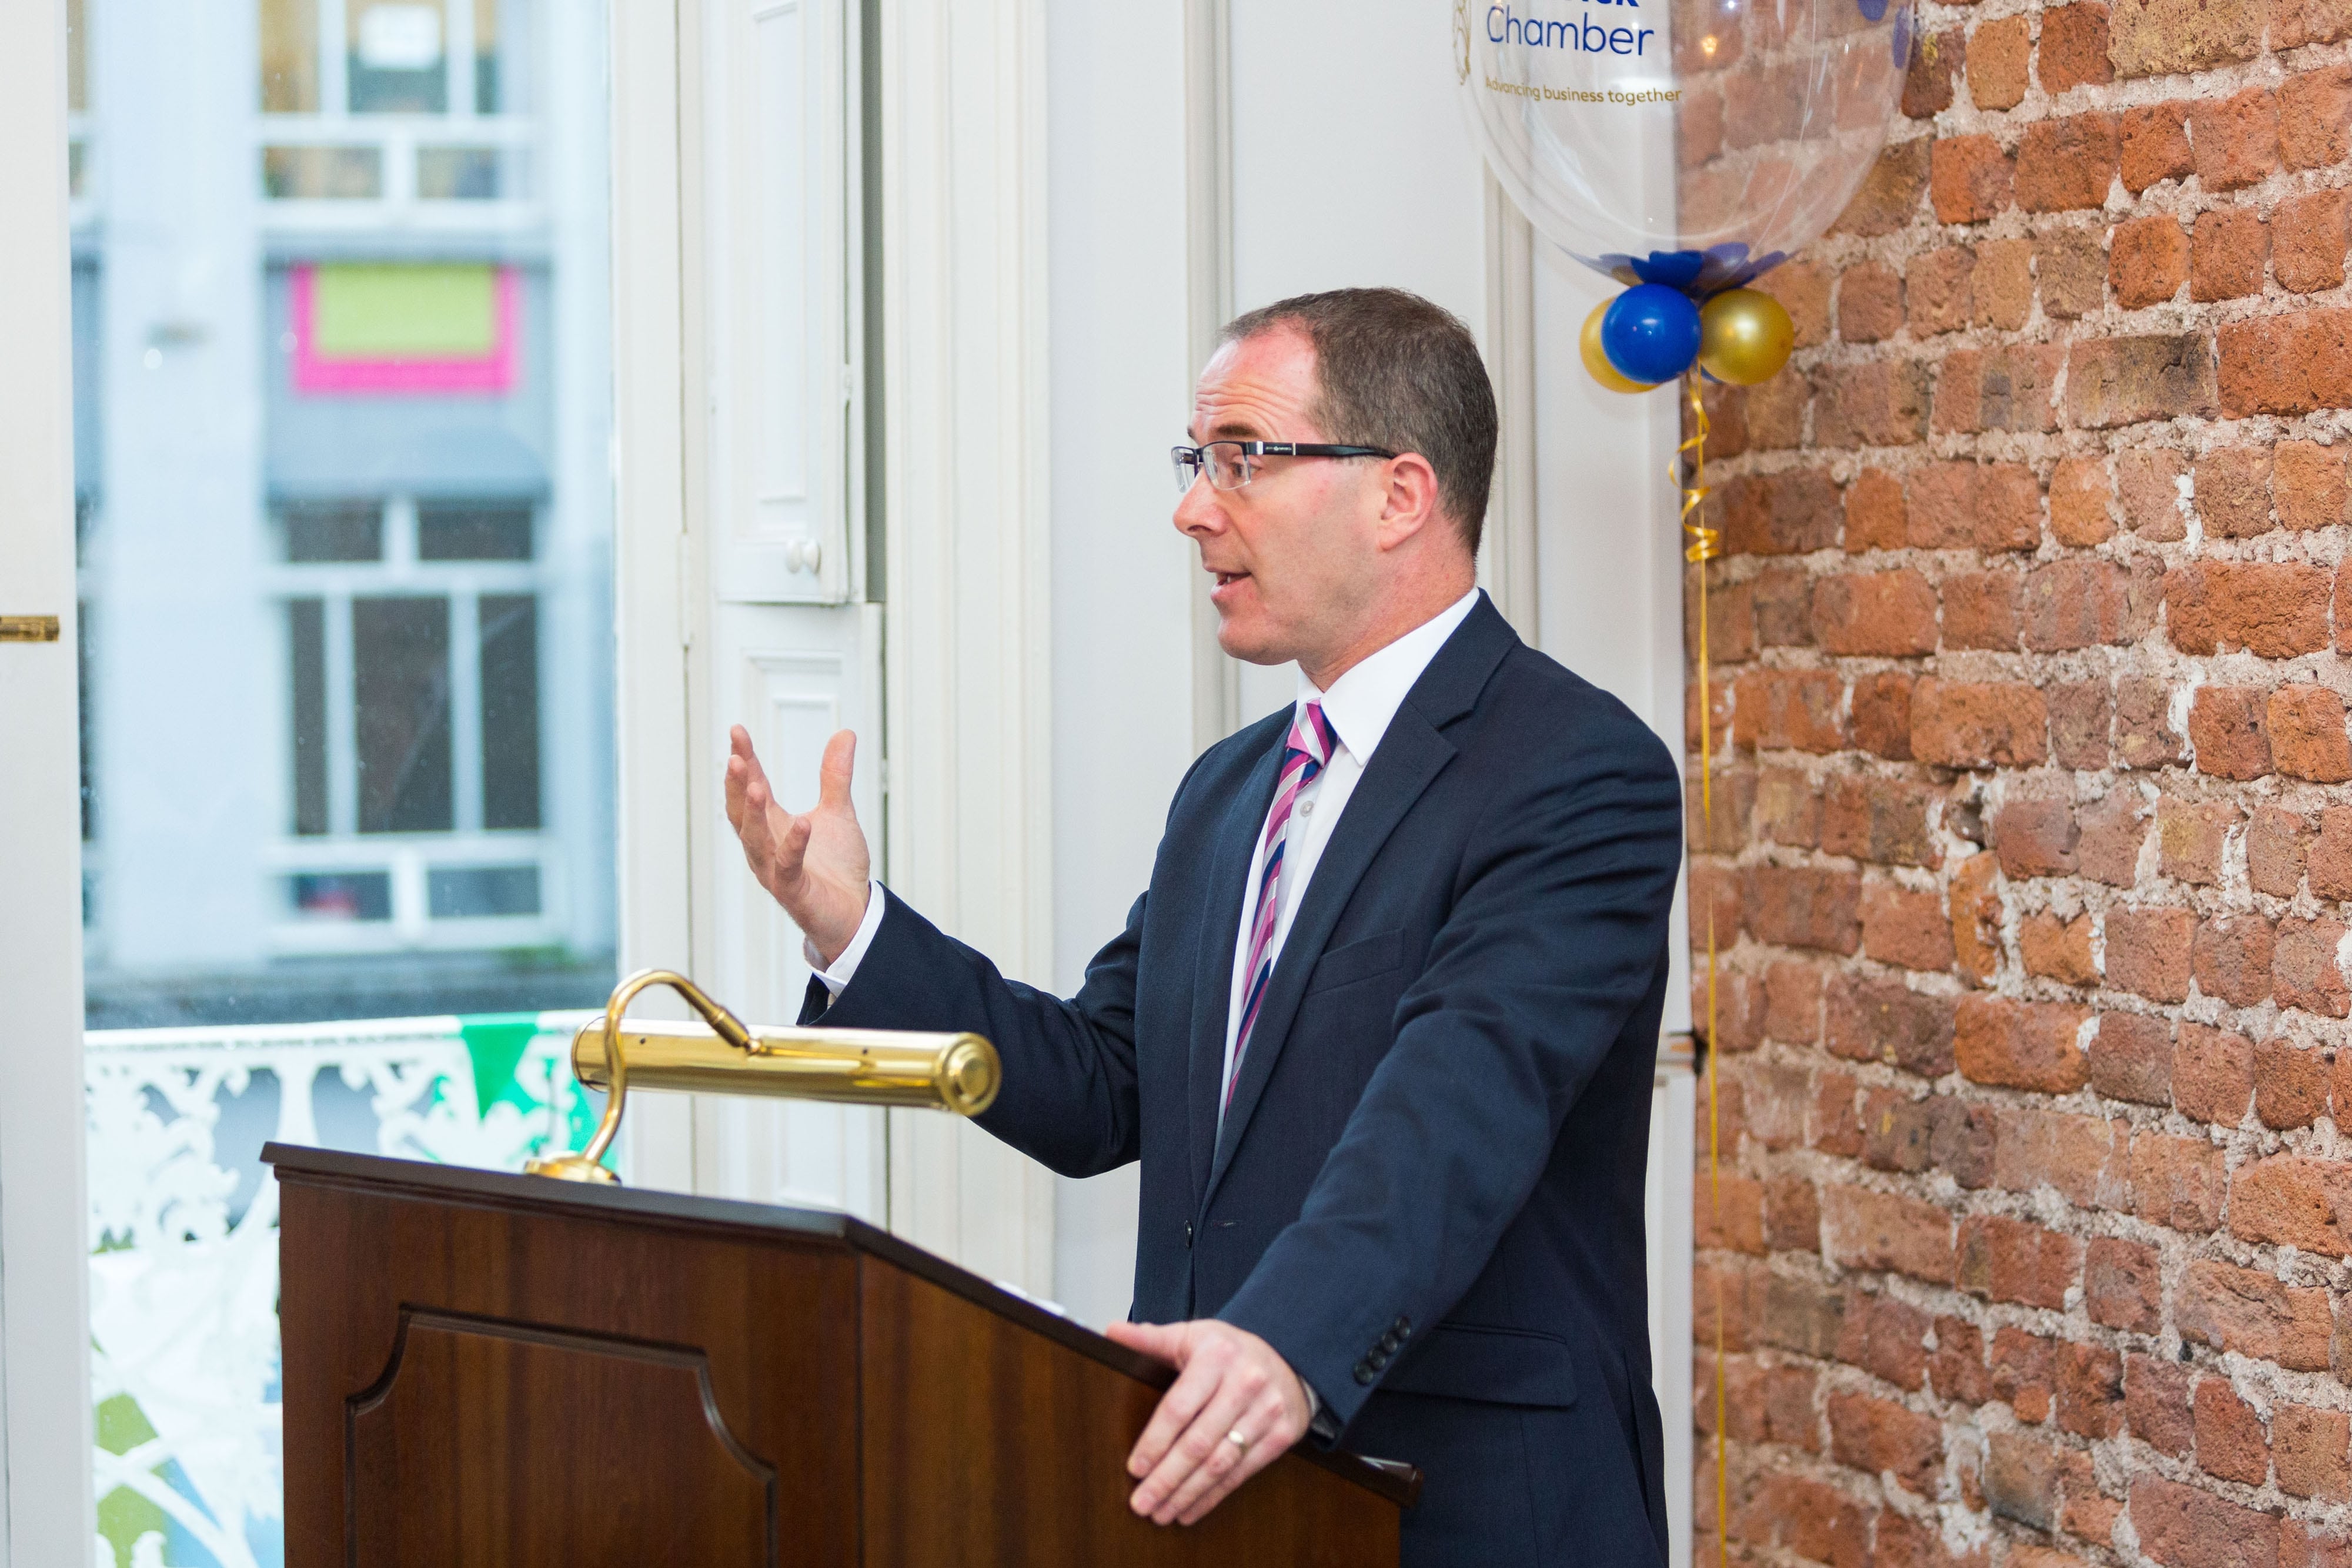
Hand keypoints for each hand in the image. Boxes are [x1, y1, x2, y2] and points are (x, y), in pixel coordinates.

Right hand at [723, 726, 872, 963]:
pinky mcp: (794, 892)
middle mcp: (766, 847)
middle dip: (737, 786)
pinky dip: (793, 845)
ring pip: (755, 841)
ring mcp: (775, 871)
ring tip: (755, 785)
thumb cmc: (837, 868)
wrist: (855, 913)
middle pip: (741, 814)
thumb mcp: (837, 813)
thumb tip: (844, 733)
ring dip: (753, 814)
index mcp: (773, 826)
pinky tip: (801, 824)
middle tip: (735, 757)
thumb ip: (835, 776)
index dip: (745, 760)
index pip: (752, 787)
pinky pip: (787, 868)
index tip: (737, 732)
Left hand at [1104, 1319, 1310, 1526]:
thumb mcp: (1192, 1336)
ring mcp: (1268, 1410)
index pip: (1179, 1407)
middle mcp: (1245, 1382)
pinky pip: (1243, 1472)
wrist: (1289, 1356)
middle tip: (1142, 1503)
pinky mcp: (1283, 1434)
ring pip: (1221, 1463)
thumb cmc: (1228, 1350)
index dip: (1155, 1442)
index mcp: (1216, 1356)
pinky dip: (1214, 1495)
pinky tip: (1191, 1510)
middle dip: (1167, 1478)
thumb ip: (1151, 1339)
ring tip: (1161, 1514)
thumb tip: (1109, 1332)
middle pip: (1199, 1442)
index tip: (1135, 1469)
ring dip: (1187, 1493)